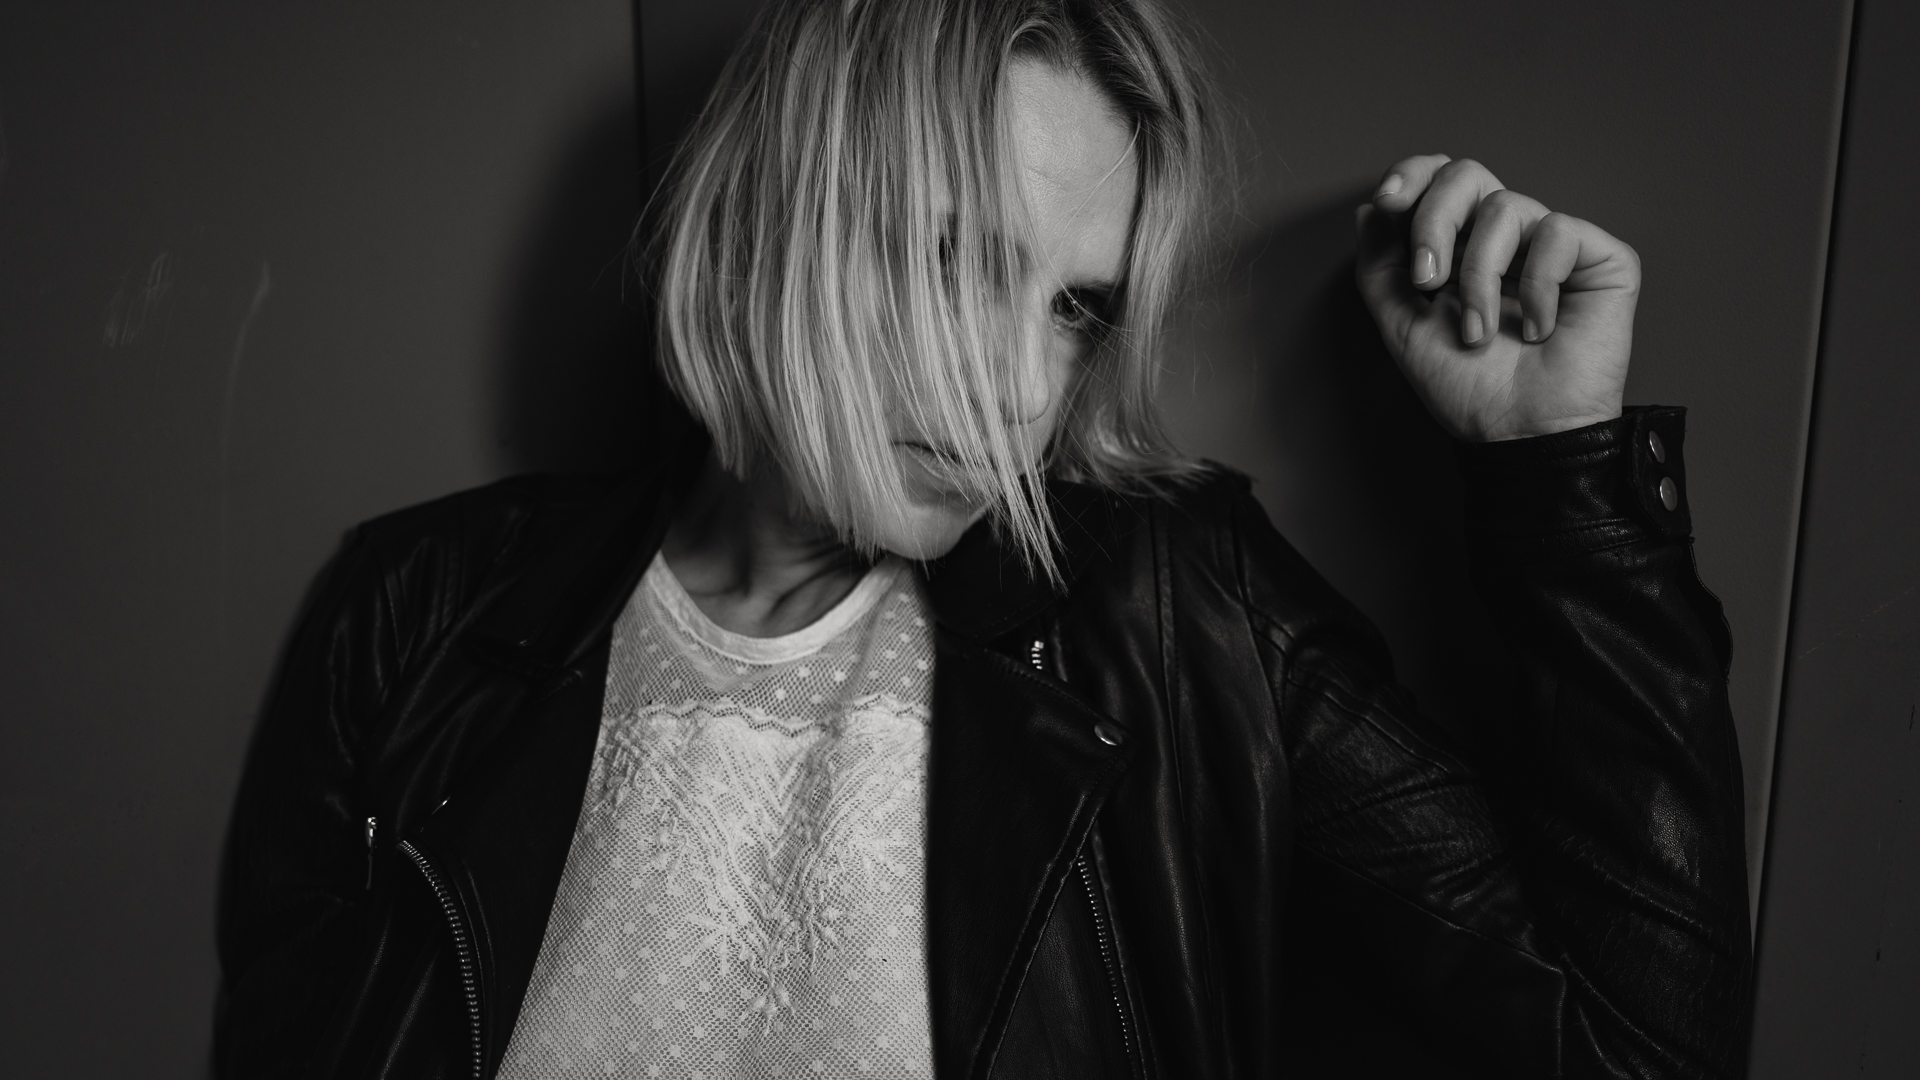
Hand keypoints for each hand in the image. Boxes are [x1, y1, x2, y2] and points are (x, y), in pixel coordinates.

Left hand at [1354, 155, 1638, 441]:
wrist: (1518, 432)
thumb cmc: (1468, 388)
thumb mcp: (1401, 326)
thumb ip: (1379, 267)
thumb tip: (1370, 210)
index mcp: (1460, 245)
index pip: (1438, 179)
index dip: (1413, 174)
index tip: (1389, 199)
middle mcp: (1506, 238)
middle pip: (1467, 174)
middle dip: (1434, 222)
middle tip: (1428, 280)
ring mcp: (1552, 245)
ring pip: (1505, 206)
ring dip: (1478, 278)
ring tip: (1479, 332)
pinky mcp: (1600, 257)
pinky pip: (1558, 232)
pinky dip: (1537, 286)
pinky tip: (1538, 330)